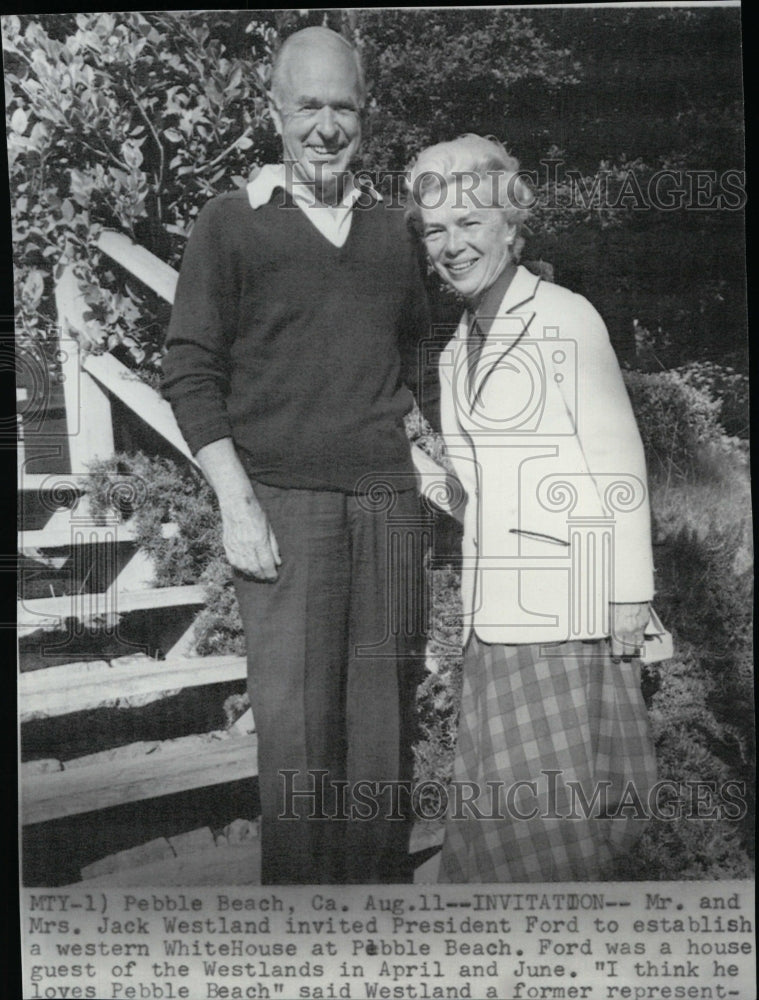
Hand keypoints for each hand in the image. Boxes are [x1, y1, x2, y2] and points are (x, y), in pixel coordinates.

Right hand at [194, 439, 281, 581]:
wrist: (236, 502)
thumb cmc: (255, 512)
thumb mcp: (269, 527)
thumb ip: (273, 546)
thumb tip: (278, 562)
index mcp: (259, 540)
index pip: (266, 564)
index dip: (271, 574)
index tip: (275, 577)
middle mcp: (246, 545)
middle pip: (254, 569)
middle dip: (262, 576)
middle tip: (268, 578)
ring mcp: (235, 545)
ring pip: (243, 568)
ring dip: (252, 574)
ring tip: (258, 575)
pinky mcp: (227, 544)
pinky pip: (233, 562)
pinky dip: (240, 569)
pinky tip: (246, 569)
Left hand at [610, 602, 648, 662]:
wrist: (629, 590)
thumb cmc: (615, 601)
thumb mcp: (607, 615)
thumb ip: (608, 627)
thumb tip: (605, 637)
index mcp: (617, 631)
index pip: (618, 650)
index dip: (617, 656)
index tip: (616, 659)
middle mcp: (629, 631)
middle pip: (630, 650)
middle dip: (627, 656)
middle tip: (625, 658)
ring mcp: (639, 627)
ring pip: (639, 644)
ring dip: (635, 648)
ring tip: (632, 651)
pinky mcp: (645, 622)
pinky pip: (644, 634)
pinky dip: (641, 638)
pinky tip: (638, 639)